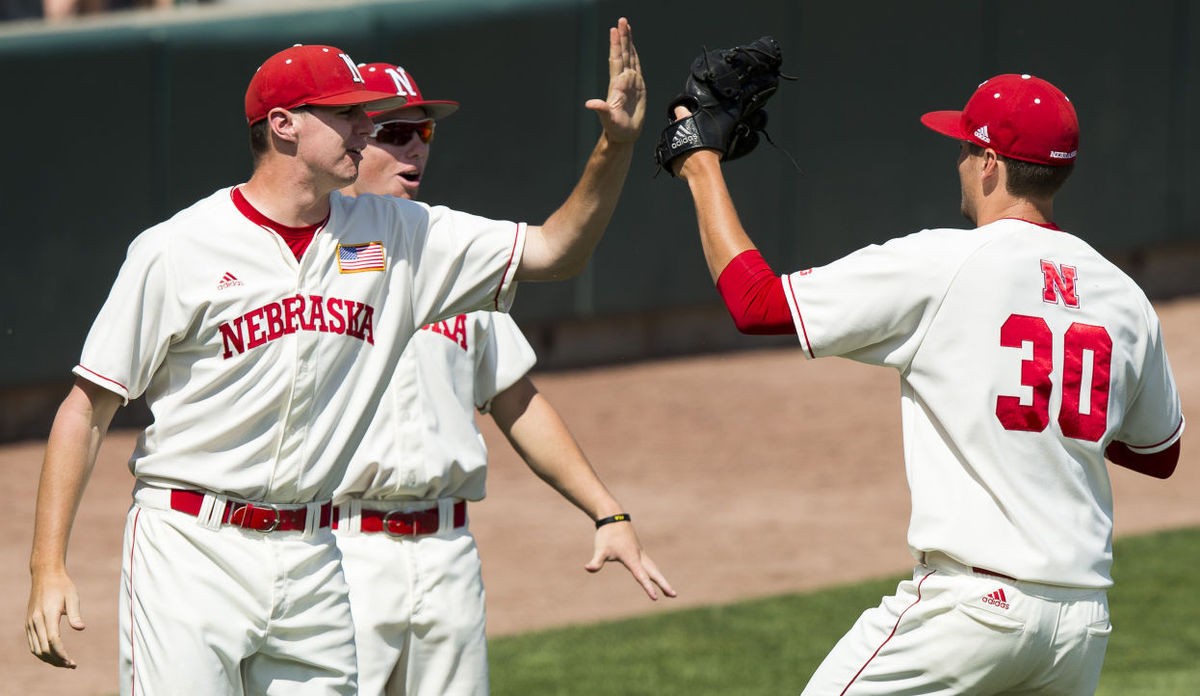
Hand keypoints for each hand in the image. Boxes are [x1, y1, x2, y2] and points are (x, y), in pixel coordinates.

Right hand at [26, 569, 84, 667]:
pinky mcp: (28, 624)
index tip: (72, 661)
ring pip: (36, 649)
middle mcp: (36, 621)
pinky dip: (41, 653)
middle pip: (44, 649)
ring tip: (64, 663)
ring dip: (49, 660)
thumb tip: (81, 628)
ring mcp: (30, 623)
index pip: (53, 641)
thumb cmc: (62, 586)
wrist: (45, 576)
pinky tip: (54, 656)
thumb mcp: (73, 596)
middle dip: (57, 660)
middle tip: (72, 665)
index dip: (62, 654)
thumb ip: (75, 614)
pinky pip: (33, 644)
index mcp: (47, 614)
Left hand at [585, 17, 645, 143]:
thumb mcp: (607, 119)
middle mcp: (622, 80)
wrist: (624, 135)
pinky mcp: (638, 87)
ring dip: (629, 42)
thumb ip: (600, 109)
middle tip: (622, 20)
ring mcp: (630, 82)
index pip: (616, 59)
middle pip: (623, 53)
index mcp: (616, 84)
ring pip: (630, 57)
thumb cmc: (615, 128)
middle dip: (623, 37)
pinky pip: (637, 66)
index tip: (615, 30)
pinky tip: (634, 47)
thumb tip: (589, 104)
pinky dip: (636, 55)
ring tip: (627, 26)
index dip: (616, 45)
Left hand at [585, 521, 676, 599]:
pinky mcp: (639, 551)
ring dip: (661, 579)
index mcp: (632, 558)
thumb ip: (596, 561)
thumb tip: (588, 568)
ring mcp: (641, 553)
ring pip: (654, 569)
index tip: (655, 598)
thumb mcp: (600, 549)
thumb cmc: (607, 534)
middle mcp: (639, 556)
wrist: (614, 517)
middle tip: (674, 595)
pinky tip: (657, 577)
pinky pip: (650, 565)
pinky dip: (656, 573)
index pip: (641, 576)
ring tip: (669, 592)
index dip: (648, 588)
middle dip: (664, 584)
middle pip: (654, 573)